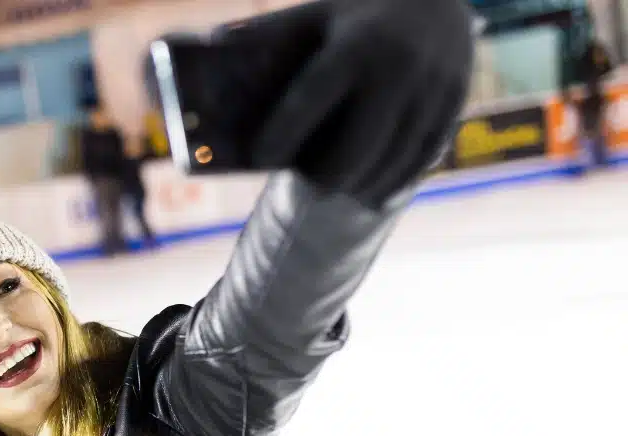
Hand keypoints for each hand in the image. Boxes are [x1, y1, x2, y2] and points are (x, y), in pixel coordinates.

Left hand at [253, 0, 474, 208]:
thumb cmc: (357, 10)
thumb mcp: (314, 13)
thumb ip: (266, 33)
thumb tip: (208, 46)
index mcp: (355, 45)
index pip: (311, 99)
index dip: (281, 133)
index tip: (259, 156)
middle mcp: (396, 68)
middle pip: (354, 150)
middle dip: (325, 176)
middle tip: (309, 183)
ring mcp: (431, 89)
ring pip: (389, 163)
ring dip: (359, 184)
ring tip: (337, 189)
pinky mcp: (453, 105)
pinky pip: (420, 160)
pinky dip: (392, 180)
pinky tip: (372, 191)